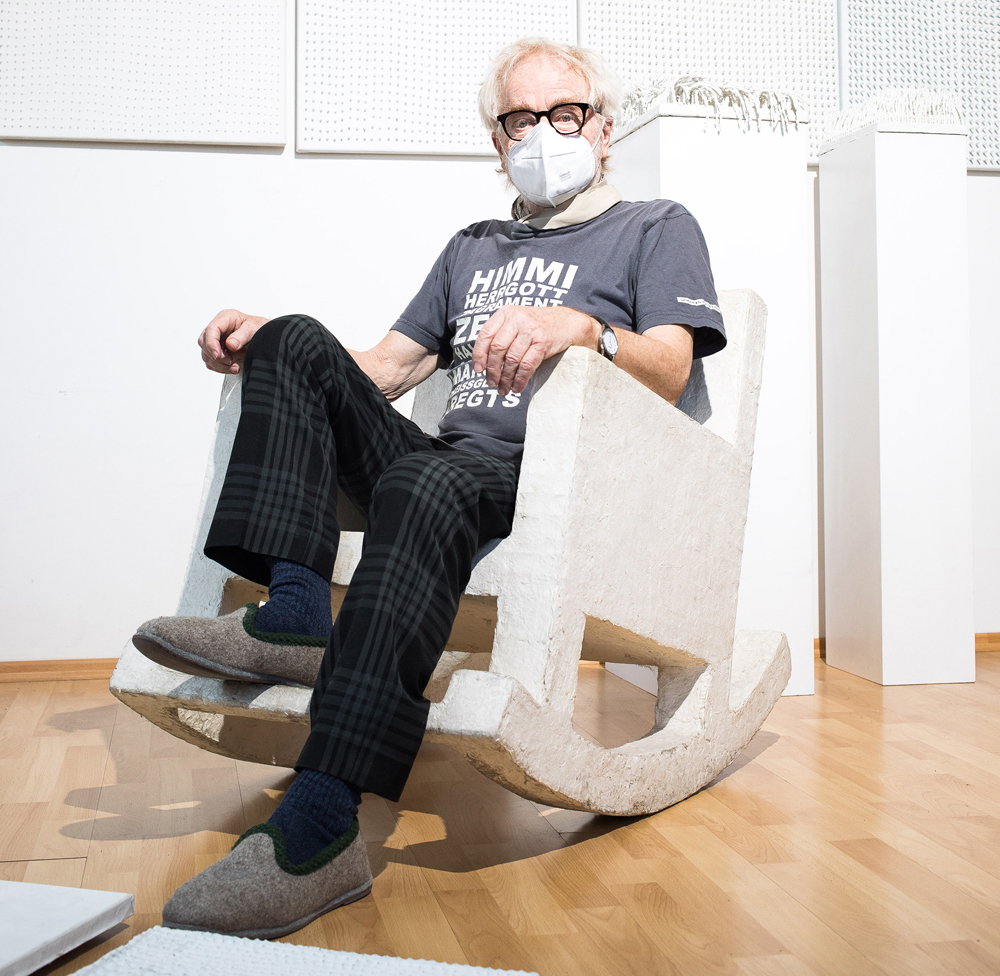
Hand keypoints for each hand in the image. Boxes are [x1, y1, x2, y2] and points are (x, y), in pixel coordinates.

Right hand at [198, 309, 268, 373]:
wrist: (266, 337)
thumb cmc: (260, 329)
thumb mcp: (254, 329)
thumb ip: (242, 336)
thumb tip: (230, 344)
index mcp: (225, 318)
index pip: (210, 330)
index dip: (211, 344)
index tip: (217, 355)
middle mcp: (218, 329)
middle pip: (204, 343)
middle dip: (215, 356)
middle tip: (230, 361)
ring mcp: (217, 341)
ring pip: (206, 355)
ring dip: (219, 364)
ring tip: (234, 366)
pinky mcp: (218, 351)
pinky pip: (212, 362)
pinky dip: (220, 368)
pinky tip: (232, 367)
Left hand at [471, 305, 599, 394]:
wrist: (567, 322)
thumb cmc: (538, 325)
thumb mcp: (517, 321)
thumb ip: (501, 335)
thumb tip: (484, 362)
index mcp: (506, 313)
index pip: (485, 335)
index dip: (479, 354)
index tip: (478, 369)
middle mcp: (517, 319)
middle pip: (497, 349)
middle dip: (492, 370)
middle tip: (491, 383)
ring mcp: (530, 330)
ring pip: (511, 359)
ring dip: (506, 378)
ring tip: (503, 389)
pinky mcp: (542, 342)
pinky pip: (526, 365)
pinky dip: (520, 379)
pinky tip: (517, 387)